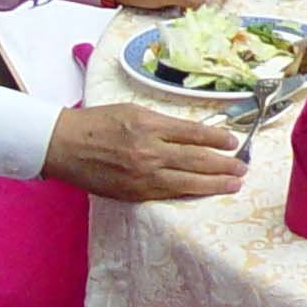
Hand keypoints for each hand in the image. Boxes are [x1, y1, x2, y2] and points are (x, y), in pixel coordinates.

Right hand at [43, 104, 244, 201]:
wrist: (63, 145)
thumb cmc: (97, 123)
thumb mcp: (133, 111)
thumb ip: (163, 123)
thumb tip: (194, 133)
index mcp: (149, 125)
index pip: (195, 133)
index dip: (219, 138)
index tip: (233, 142)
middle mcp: (149, 150)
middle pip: (197, 159)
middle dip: (225, 164)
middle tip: (243, 167)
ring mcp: (142, 175)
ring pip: (188, 181)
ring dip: (216, 183)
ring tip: (235, 183)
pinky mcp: (134, 193)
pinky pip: (169, 194)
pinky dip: (190, 193)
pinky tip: (205, 192)